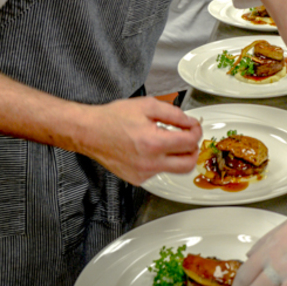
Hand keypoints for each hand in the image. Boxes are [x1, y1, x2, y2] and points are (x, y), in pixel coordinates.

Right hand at [75, 97, 202, 184]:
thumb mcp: (148, 106)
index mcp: (154, 143)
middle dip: (193, 149)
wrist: (89, 132)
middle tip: (189, 138)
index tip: (194, 126)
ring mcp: (143, 174)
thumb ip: (174, 114)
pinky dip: (161, 161)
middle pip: (188, 164)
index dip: (196, 131)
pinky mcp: (137, 179)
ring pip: (174, 169)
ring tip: (168, 141)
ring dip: (177, 156)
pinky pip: (158, 172)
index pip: (190, 142)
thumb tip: (190, 122)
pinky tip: (150, 149)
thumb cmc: (114, 118)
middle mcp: (149, 163)